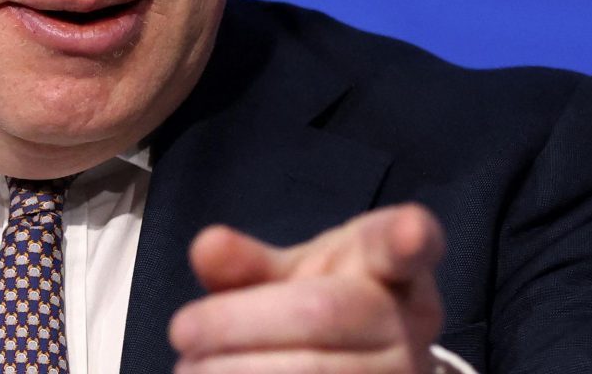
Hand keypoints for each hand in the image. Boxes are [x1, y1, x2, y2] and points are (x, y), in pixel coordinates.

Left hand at [169, 203, 446, 372]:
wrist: (371, 360)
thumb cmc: (327, 304)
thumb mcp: (292, 275)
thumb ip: (249, 262)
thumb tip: (206, 247)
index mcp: (393, 266)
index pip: (405, 244)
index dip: (408, 237)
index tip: (410, 232)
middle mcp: (410, 320)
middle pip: (319, 314)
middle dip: (237, 323)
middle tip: (181, 329)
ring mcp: (405, 373)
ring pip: (314, 373)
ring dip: (235, 371)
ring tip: (190, 367)